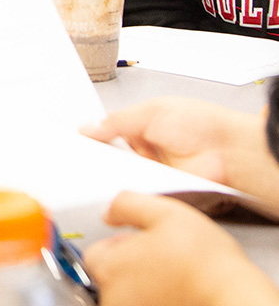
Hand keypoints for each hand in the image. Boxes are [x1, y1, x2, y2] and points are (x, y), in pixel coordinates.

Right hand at [81, 98, 278, 212]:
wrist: (232, 153)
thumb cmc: (204, 125)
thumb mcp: (152, 112)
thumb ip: (117, 121)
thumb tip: (88, 128)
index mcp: (142, 129)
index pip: (108, 135)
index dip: (91, 139)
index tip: (72, 142)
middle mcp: (146, 153)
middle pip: (110, 159)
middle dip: (95, 159)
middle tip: (76, 159)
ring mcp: (153, 174)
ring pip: (120, 177)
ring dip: (109, 175)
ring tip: (92, 171)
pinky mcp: (161, 194)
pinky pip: (137, 193)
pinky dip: (127, 191)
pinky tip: (115, 185)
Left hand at [84, 191, 278, 305]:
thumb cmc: (205, 263)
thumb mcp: (164, 213)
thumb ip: (126, 205)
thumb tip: (108, 214)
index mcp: (106, 270)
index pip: (97, 255)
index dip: (122, 249)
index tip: (147, 250)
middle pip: (111, 286)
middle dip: (132, 278)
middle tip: (167, 273)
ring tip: (179, 297)